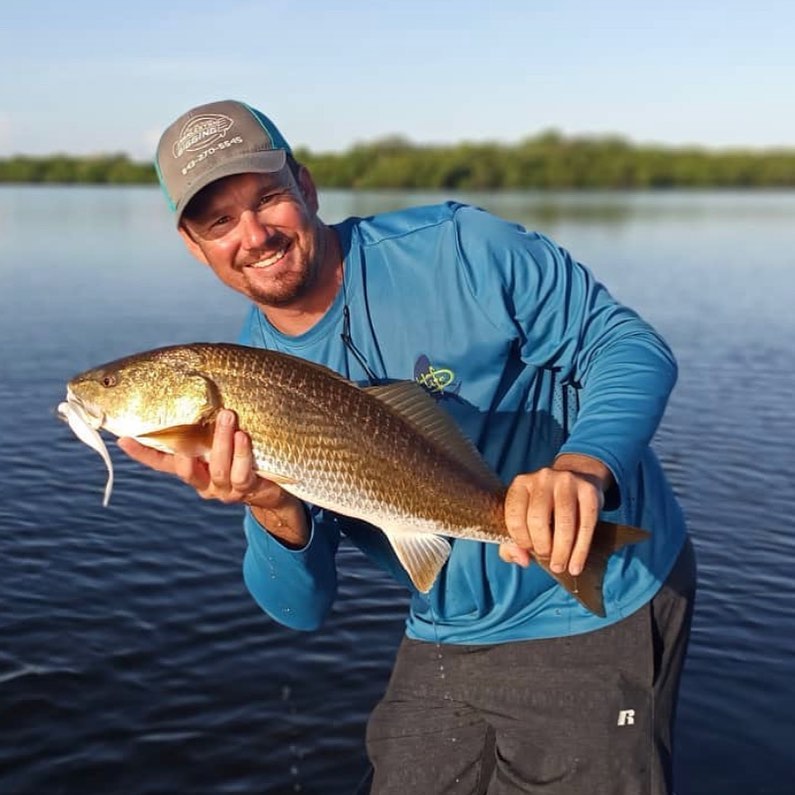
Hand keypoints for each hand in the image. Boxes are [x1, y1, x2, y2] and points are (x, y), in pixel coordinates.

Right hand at [117, 409, 308, 544]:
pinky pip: (241, 474)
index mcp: (191, 467)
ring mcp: (223, 489)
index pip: (158, 461)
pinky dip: (242, 454)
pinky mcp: (245, 489)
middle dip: (185, 445)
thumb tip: (191, 377)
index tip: (122, 437)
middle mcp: (202, 481)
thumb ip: (204, 420)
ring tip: (227, 415)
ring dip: (220, 441)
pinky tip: (243, 437)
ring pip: (217, 468)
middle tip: (191, 419)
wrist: (273, 489)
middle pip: (184, 467)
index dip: (140, 452)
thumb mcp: (220, 436)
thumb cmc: (244, 451)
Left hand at [499, 454, 611, 576]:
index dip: (520, 540)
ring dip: (561, 551)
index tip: (528, 551)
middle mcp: (542, 478)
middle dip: (542, 546)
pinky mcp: (589, 491)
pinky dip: (580, 551)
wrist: (579, 476)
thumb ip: (514, 541)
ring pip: (564, 523)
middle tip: (546, 558)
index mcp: (521, 484)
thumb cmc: (547, 505)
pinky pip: (586, 525)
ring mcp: (567, 482)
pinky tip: (575, 566)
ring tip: (559, 566)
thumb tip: (522, 560)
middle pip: (538, 519)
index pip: (514, 517)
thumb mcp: (526, 515)